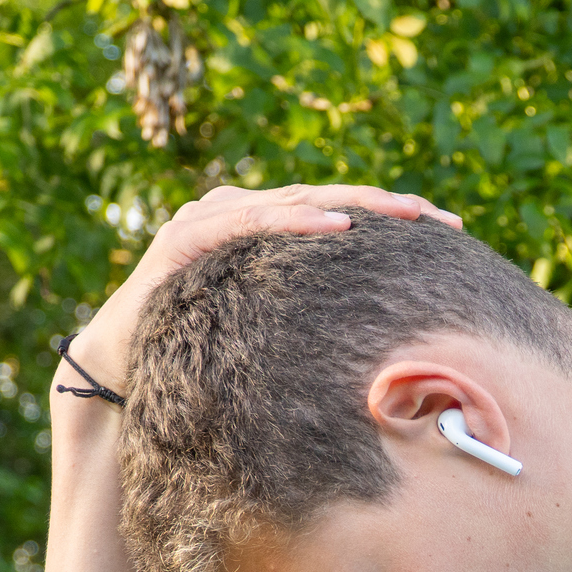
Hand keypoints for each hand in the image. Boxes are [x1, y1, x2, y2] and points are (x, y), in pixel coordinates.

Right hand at [52, 182, 462, 412]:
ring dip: (352, 204)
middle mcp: (237, 212)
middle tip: (442, 219)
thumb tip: (387, 357)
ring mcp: (210, 218)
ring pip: (294, 200)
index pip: (337, 215)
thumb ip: (312, 326)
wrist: (121, 372)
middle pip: (326, 200)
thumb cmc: (198, 360)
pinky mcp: (186, 236)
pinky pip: (248, 222)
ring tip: (404, 212)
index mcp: (263, 232)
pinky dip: (293, 221)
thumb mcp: (271, 339)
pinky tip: (337, 227)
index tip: (449, 232)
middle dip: (387, 207)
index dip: (391, 220)